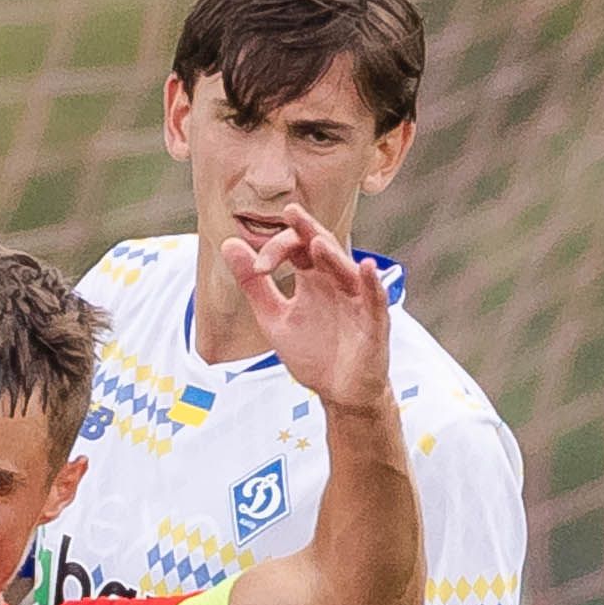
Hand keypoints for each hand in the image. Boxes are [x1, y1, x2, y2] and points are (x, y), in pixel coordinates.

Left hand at [227, 200, 395, 415]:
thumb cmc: (313, 351)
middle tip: (290, 213)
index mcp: (313, 278)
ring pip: (346, 271)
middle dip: (307, 231)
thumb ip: (254, 283)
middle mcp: (336, 282)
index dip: (275, 250)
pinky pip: (375, 300)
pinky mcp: (374, 323)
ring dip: (332, 257)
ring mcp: (357, 301)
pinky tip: (366, 268)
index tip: (257, 268)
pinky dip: (372, 284)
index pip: (295, 248)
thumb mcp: (274, 317)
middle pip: (323, 249)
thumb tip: (228, 244)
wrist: (339, 391)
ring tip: (316, 240)